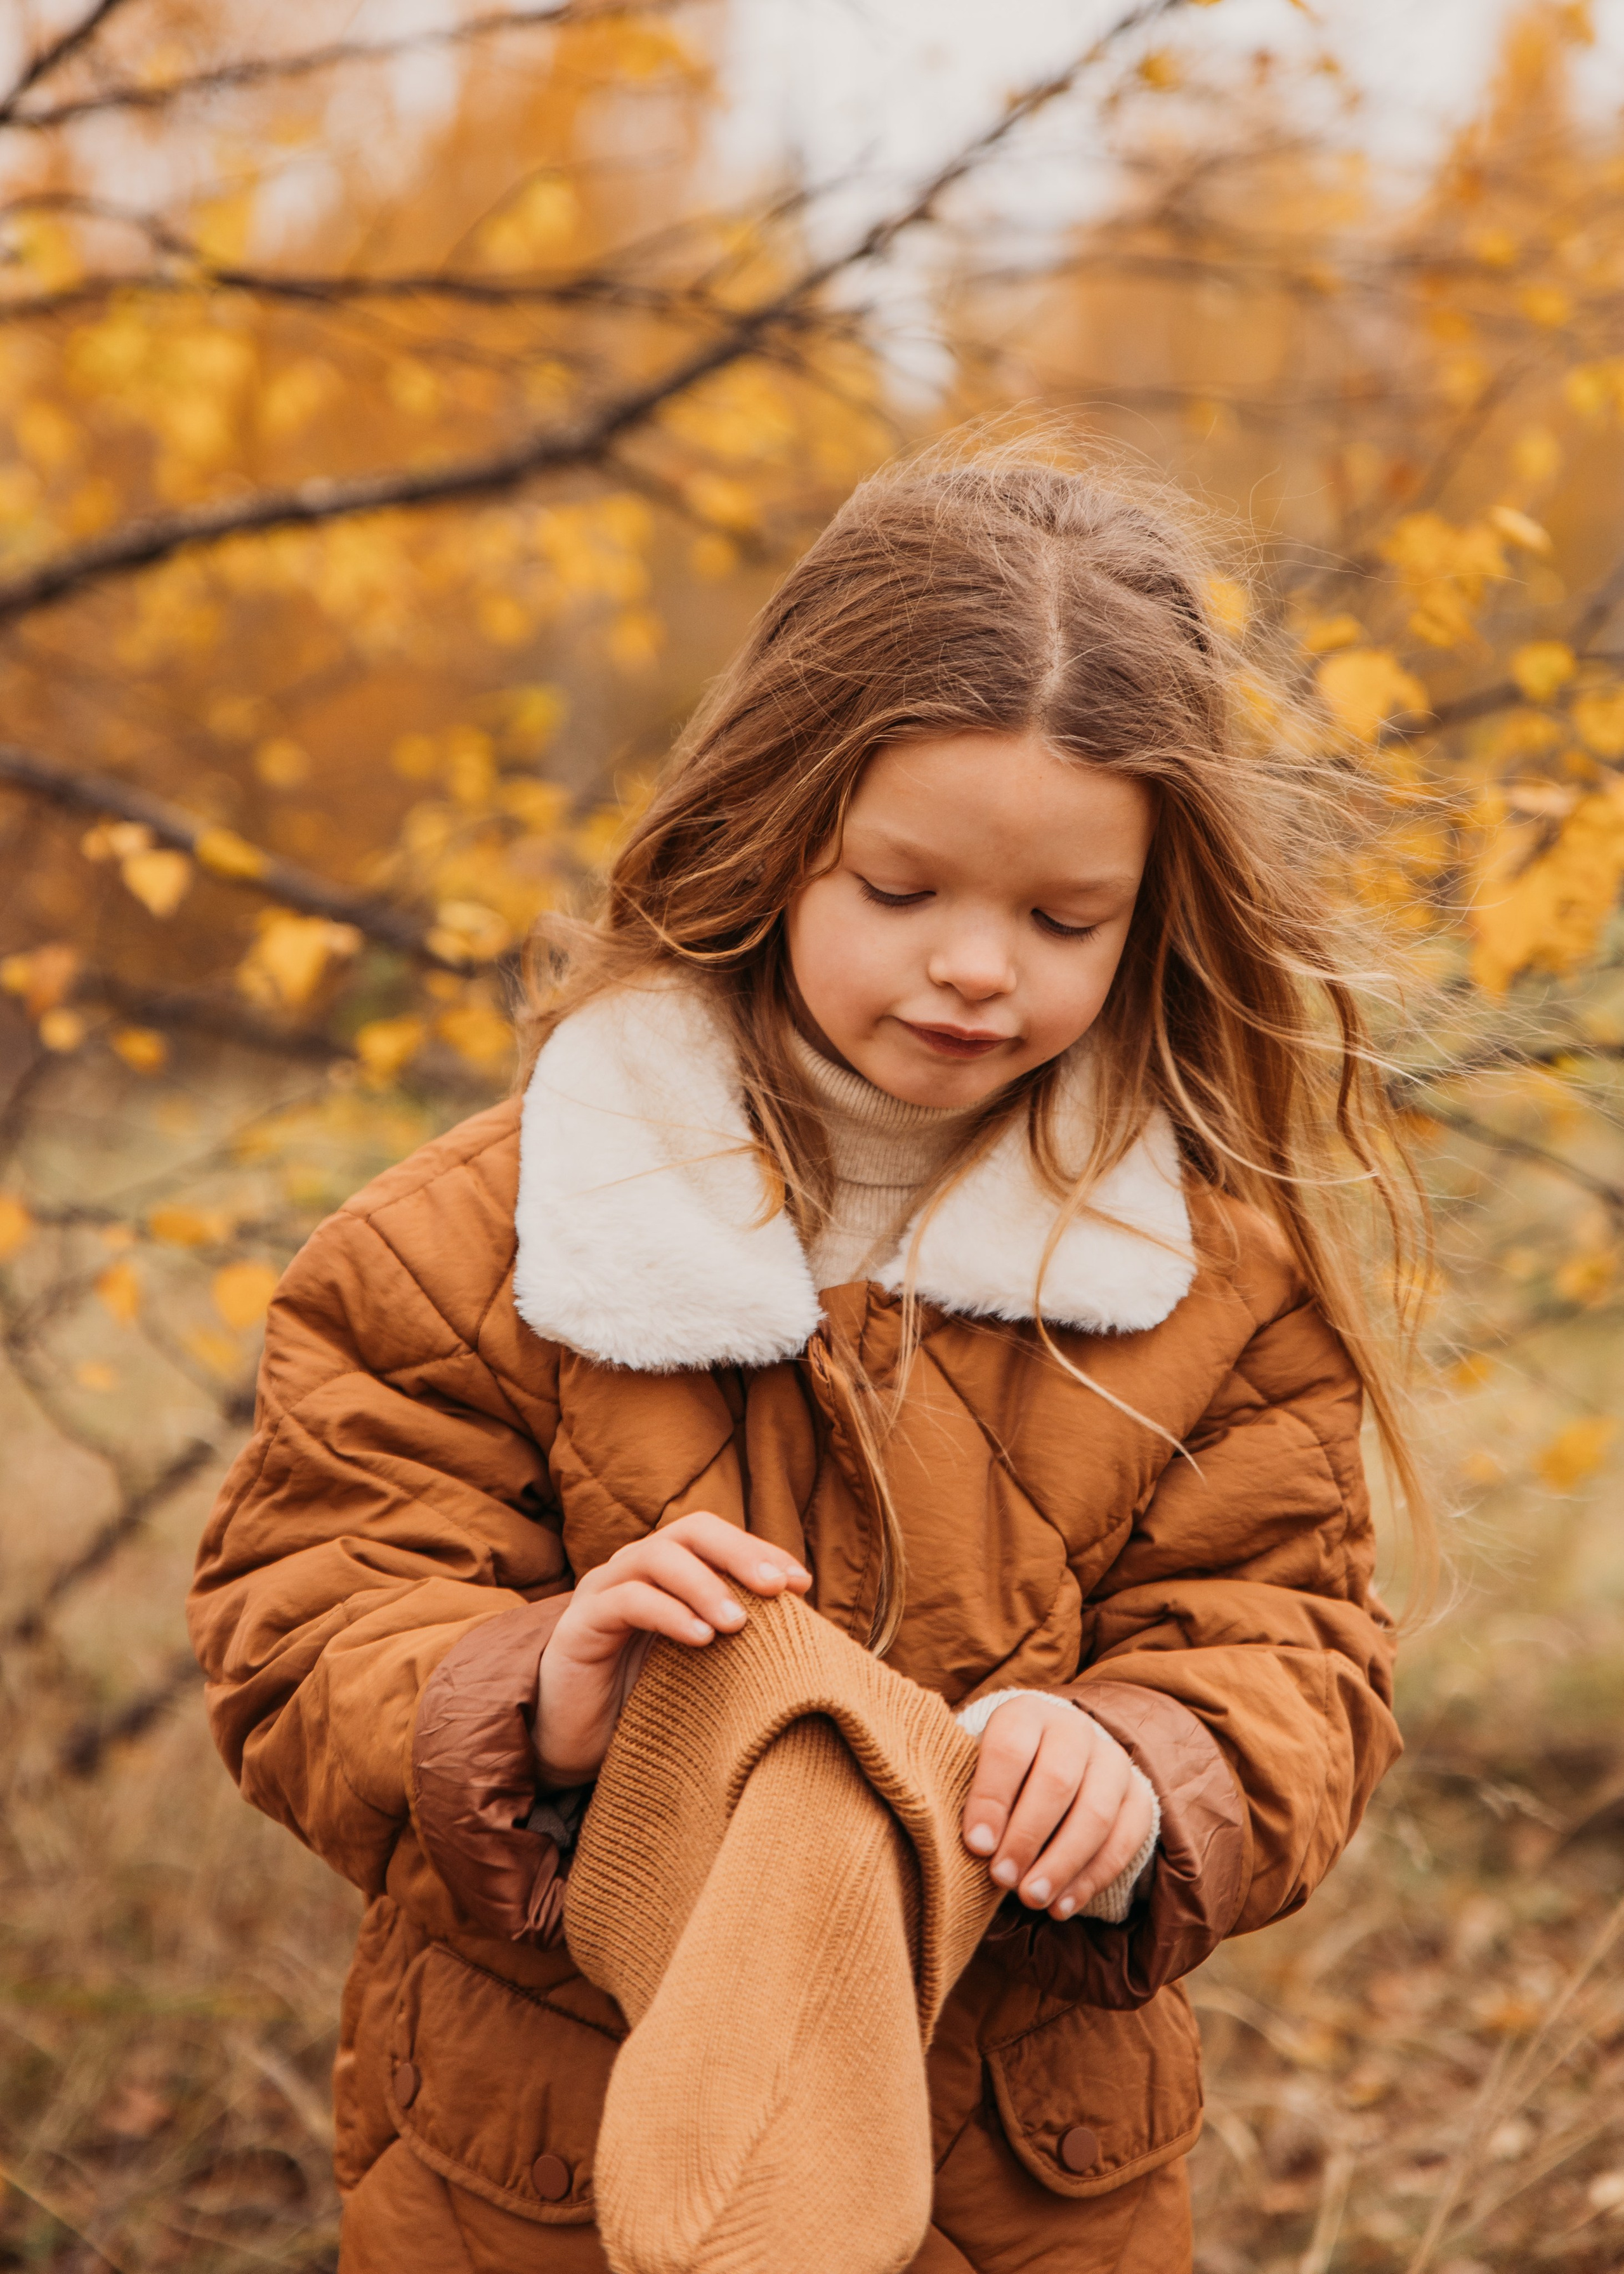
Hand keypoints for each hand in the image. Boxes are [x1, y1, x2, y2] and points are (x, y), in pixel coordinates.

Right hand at [534, 1513, 809, 1787]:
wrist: (573, 1746)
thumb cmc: (642, 1701)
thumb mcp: (699, 1665)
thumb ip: (735, 1641)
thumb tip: (805, 1635)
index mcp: (666, 1573)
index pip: (715, 1538)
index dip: (759, 1550)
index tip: (801, 1583)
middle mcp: (633, 1570)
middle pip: (690, 1533)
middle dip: (738, 1552)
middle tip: (777, 1587)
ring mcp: (602, 1592)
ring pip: (656, 1558)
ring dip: (704, 1584)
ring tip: (739, 1622)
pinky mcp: (578, 1625)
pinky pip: (626, 1601)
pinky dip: (668, 1613)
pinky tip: (701, 1639)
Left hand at [961, 1696, 1153, 1921]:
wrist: (1052, 1763)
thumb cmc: (1001, 1777)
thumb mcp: (976, 1771)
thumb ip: (970, 1798)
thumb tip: (972, 1846)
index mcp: (1027, 1713)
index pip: (1010, 1748)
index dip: (992, 1798)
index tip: (976, 1846)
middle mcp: (1075, 1729)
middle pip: (1057, 1780)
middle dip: (1027, 1836)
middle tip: (1002, 1879)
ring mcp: (1113, 1761)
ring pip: (1096, 1813)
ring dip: (1062, 1863)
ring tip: (1032, 1899)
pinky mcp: (1139, 1796)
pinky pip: (1124, 1840)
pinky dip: (1092, 1879)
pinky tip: (1062, 1906)